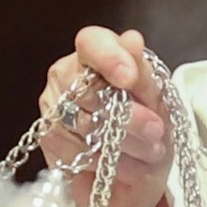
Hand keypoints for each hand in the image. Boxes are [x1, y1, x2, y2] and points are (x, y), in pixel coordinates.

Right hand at [39, 27, 170, 206]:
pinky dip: (108, 161)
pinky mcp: (49, 138)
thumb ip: (143, 71)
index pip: (91, 43)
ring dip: (124, 143)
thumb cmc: (147, 123)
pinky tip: (131, 167)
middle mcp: (66, 75)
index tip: (130, 79)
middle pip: (90, 91)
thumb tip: (132, 39)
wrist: (137, 167)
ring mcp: (53, 106)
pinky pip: (75, 150)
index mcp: (94, 52)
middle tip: (157, 131)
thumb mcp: (157, 98)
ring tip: (151, 152)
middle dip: (130, 115)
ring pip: (84, 124)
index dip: (109, 58)